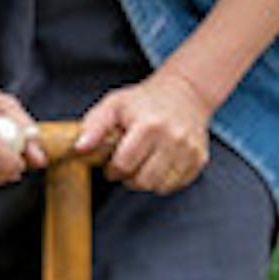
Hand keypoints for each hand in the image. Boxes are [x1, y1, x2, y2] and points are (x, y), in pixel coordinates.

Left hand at [77, 70, 211, 195]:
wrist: (186, 92)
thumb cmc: (144, 100)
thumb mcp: (114, 104)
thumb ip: (93, 125)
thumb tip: (79, 148)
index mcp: (149, 125)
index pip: (124, 165)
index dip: (112, 169)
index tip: (111, 164)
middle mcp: (172, 139)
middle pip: (143, 181)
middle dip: (129, 178)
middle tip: (126, 166)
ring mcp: (189, 150)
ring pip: (160, 187)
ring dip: (146, 182)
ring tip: (142, 165)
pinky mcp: (199, 159)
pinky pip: (176, 185)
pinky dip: (164, 181)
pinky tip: (158, 165)